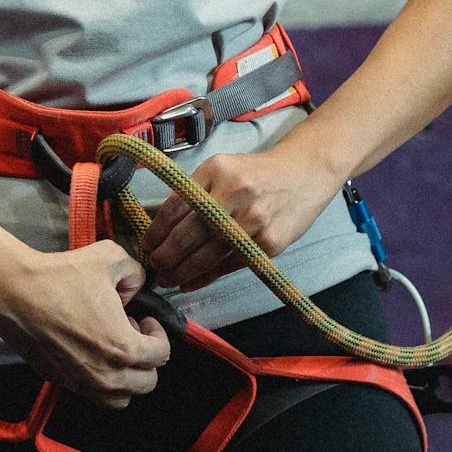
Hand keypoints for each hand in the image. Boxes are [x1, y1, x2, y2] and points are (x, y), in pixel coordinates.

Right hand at [0, 240, 172, 408]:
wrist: (13, 291)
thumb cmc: (60, 276)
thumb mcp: (110, 257)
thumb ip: (136, 273)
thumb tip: (135, 288)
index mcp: (123, 347)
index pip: (161, 354)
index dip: (158, 333)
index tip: (144, 319)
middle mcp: (105, 374)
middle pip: (147, 382)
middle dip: (145, 357)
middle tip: (129, 332)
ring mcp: (81, 382)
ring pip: (122, 398)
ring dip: (126, 376)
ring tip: (112, 348)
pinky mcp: (61, 381)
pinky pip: (94, 396)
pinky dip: (101, 382)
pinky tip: (90, 352)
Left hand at [144, 142, 343, 291]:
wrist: (305, 173)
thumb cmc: (257, 174)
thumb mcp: (223, 169)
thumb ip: (195, 192)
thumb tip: (159, 226)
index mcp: (216, 170)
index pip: (177, 206)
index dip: (157, 231)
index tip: (146, 246)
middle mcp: (235, 192)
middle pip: (189, 233)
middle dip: (166, 256)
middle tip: (154, 268)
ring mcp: (255, 219)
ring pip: (209, 253)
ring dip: (183, 271)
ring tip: (169, 279)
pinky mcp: (270, 242)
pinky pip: (232, 264)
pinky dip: (209, 276)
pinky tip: (193, 281)